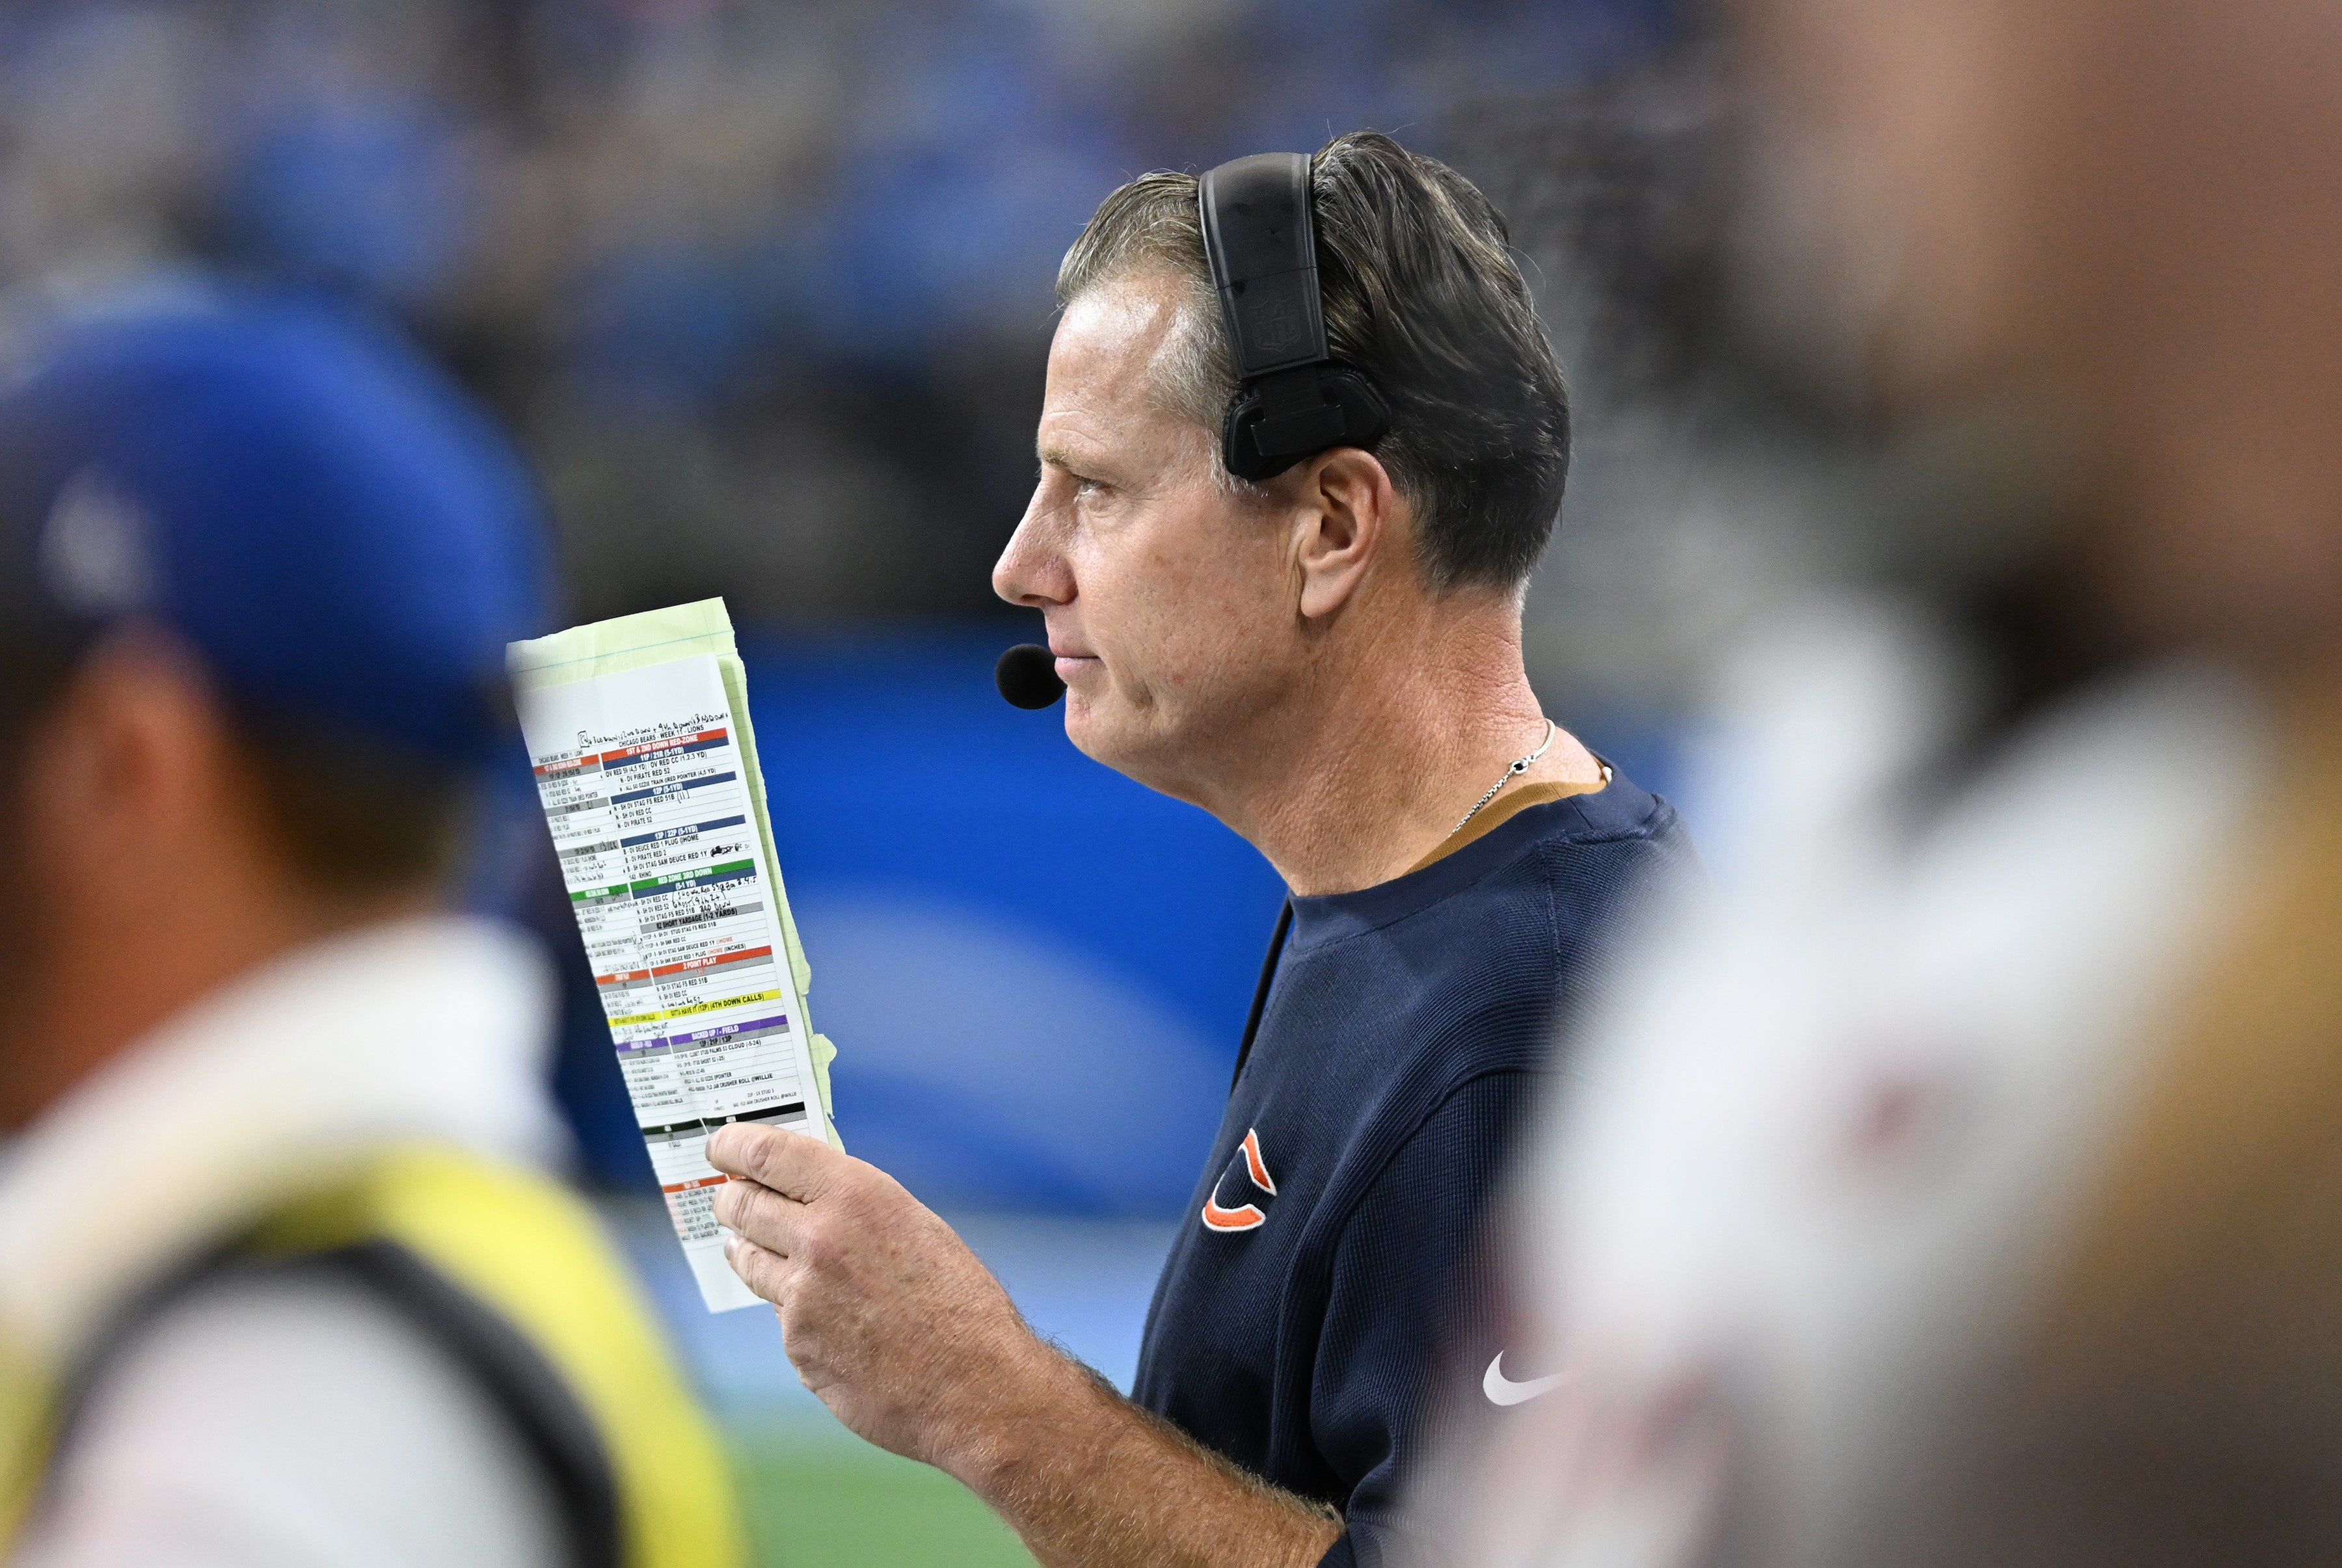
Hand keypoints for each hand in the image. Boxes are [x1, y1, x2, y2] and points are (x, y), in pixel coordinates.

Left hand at [706, 1124, 1072, 1474]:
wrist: (976, 1386)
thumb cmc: (959, 1303)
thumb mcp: (914, 1227)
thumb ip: (855, 1207)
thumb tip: (804, 1193)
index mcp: (856, 1197)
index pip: (767, 1153)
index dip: (734, 1145)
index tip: (720, 1147)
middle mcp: (819, 1240)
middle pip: (741, 1206)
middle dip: (730, 1199)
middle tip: (730, 1199)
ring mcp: (801, 1298)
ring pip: (749, 1261)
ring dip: (749, 1252)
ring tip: (759, 1251)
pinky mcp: (797, 1347)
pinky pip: (780, 1315)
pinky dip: (793, 1312)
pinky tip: (830, 1320)